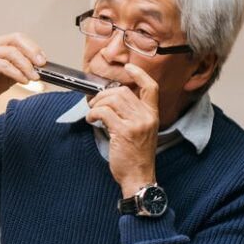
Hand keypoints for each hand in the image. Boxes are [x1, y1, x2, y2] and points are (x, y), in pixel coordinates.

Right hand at [0, 33, 45, 113]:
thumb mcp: (7, 76)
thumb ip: (19, 68)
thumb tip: (39, 67)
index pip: (18, 38)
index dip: (33, 47)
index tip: (43, 60)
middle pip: (16, 39)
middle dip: (32, 52)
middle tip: (42, 65)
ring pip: (11, 52)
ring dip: (26, 66)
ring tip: (33, 77)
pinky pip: (4, 65)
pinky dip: (16, 73)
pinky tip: (23, 81)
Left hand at [85, 63, 159, 195]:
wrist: (139, 177)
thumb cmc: (136, 156)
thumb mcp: (141, 132)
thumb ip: (131, 115)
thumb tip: (110, 99)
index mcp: (152, 115)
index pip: (151, 87)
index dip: (140, 74)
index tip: (129, 66)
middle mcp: (147, 117)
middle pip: (122, 91)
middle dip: (103, 95)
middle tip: (94, 104)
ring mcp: (137, 124)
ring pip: (112, 100)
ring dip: (96, 104)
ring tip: (92, 114)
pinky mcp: (124, 132)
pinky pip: (103, 113)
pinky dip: (93, 114)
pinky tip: (90, 120)